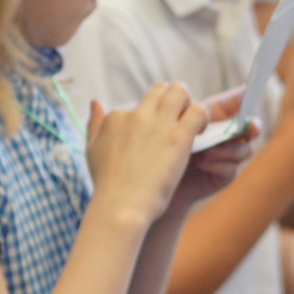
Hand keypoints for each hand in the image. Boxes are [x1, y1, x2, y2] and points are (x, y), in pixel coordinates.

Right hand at [84, 81, 205, 227]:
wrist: (121, 204)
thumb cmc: (107, 183)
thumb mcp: (92, 149)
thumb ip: (95, 123)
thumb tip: (96, 101)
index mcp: (116, 117)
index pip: (141, 103)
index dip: (152, 115)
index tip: (157, 132)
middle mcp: (136, 115)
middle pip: (162, 89)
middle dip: (173, 99)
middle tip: (179, 119)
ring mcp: (158, 124)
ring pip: (180, 92)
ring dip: (189, 104)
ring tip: (191, 123)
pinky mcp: (178, 137)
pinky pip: (198, 111)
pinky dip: (202, 118)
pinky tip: (198, 133)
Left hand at [165, 87, 256, 214]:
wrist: (148, 186)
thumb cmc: (154, 153)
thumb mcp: (167, 128)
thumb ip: (183, 114)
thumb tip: (189, 98)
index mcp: (206, 119)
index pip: (228, 105)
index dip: (240, 98)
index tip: (248, 90)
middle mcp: (218, 136)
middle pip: (246, 127)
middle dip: (249, 126)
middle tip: (247, 127)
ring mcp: (223, 156)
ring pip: (244, 148)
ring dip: (227, 148)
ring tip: (205, 153)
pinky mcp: (221, 175)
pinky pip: (232, 168)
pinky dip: (218, 164)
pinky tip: (202, 163)